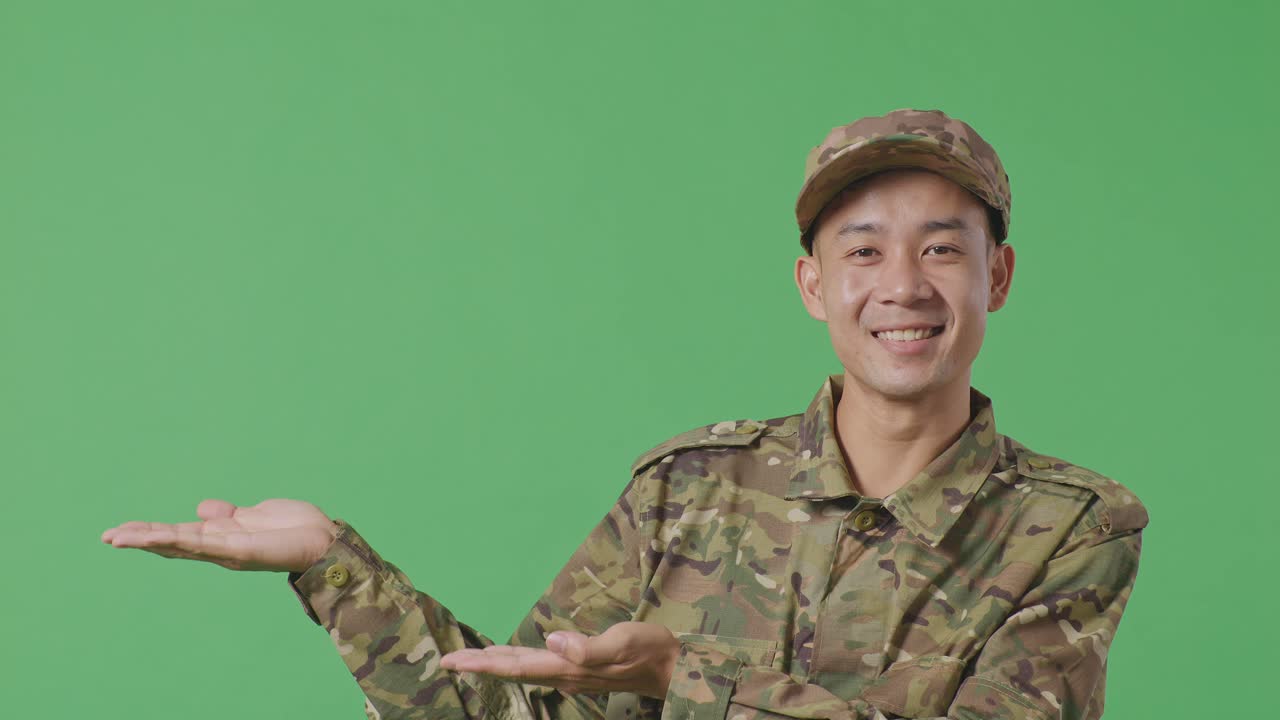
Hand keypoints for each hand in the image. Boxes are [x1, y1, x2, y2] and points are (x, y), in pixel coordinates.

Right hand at [101, 498, 339, 572]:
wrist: (323, 540)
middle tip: (106, 536)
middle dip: (139, 539)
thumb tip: (202, 509)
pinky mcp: (238, 550)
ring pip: (178, 545)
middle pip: (171, 543)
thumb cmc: (294, 528)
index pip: (178, 535)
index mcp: (221, 536)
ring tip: (117, 538)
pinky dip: (176, 541)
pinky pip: (202, 544)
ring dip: (147, 541)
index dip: (150, 533)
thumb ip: (227, 515)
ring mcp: (226, 550)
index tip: (121, 530)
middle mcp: (219, 547)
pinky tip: (154, 538)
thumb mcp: (254, 515)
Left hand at [439, 622, 678, 698]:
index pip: (516, 666)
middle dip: (479, 664)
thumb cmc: (649, 649)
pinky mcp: (579, 668)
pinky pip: (537, 665)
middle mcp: (564, 673)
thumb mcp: (621, 642)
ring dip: (495, 662)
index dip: (482, 664)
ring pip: (524, 667)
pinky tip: (513, 656)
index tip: (453, 661)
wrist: (671, 667)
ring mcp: (571, 673)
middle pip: (513, 669)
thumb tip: (553, 640)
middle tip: (446, 661)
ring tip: (471, 658)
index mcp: (567, 667)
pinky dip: (517, 660)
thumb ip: (587, 646)